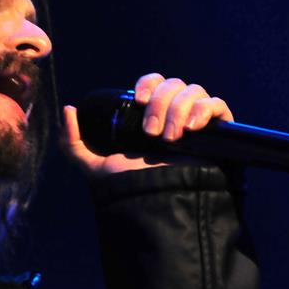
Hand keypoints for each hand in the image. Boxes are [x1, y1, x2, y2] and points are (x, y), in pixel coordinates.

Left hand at [61, 73, 233, 176]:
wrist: (159, 207)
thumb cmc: (129, 187)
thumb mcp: (93, 165)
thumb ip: (73, 141)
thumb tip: (69, 109)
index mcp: (150, 114)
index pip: (154, 82)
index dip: (147, 84)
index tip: (137, 101)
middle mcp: (174, 113)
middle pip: (173, 84)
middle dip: (160, 103)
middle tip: (150, 133)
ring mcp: (197, 122)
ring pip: (194, 91)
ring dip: (178, 110)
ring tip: (169, 139)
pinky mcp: (219, 132)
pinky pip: (219, 105)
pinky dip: (205, 110)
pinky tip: (192, 129)